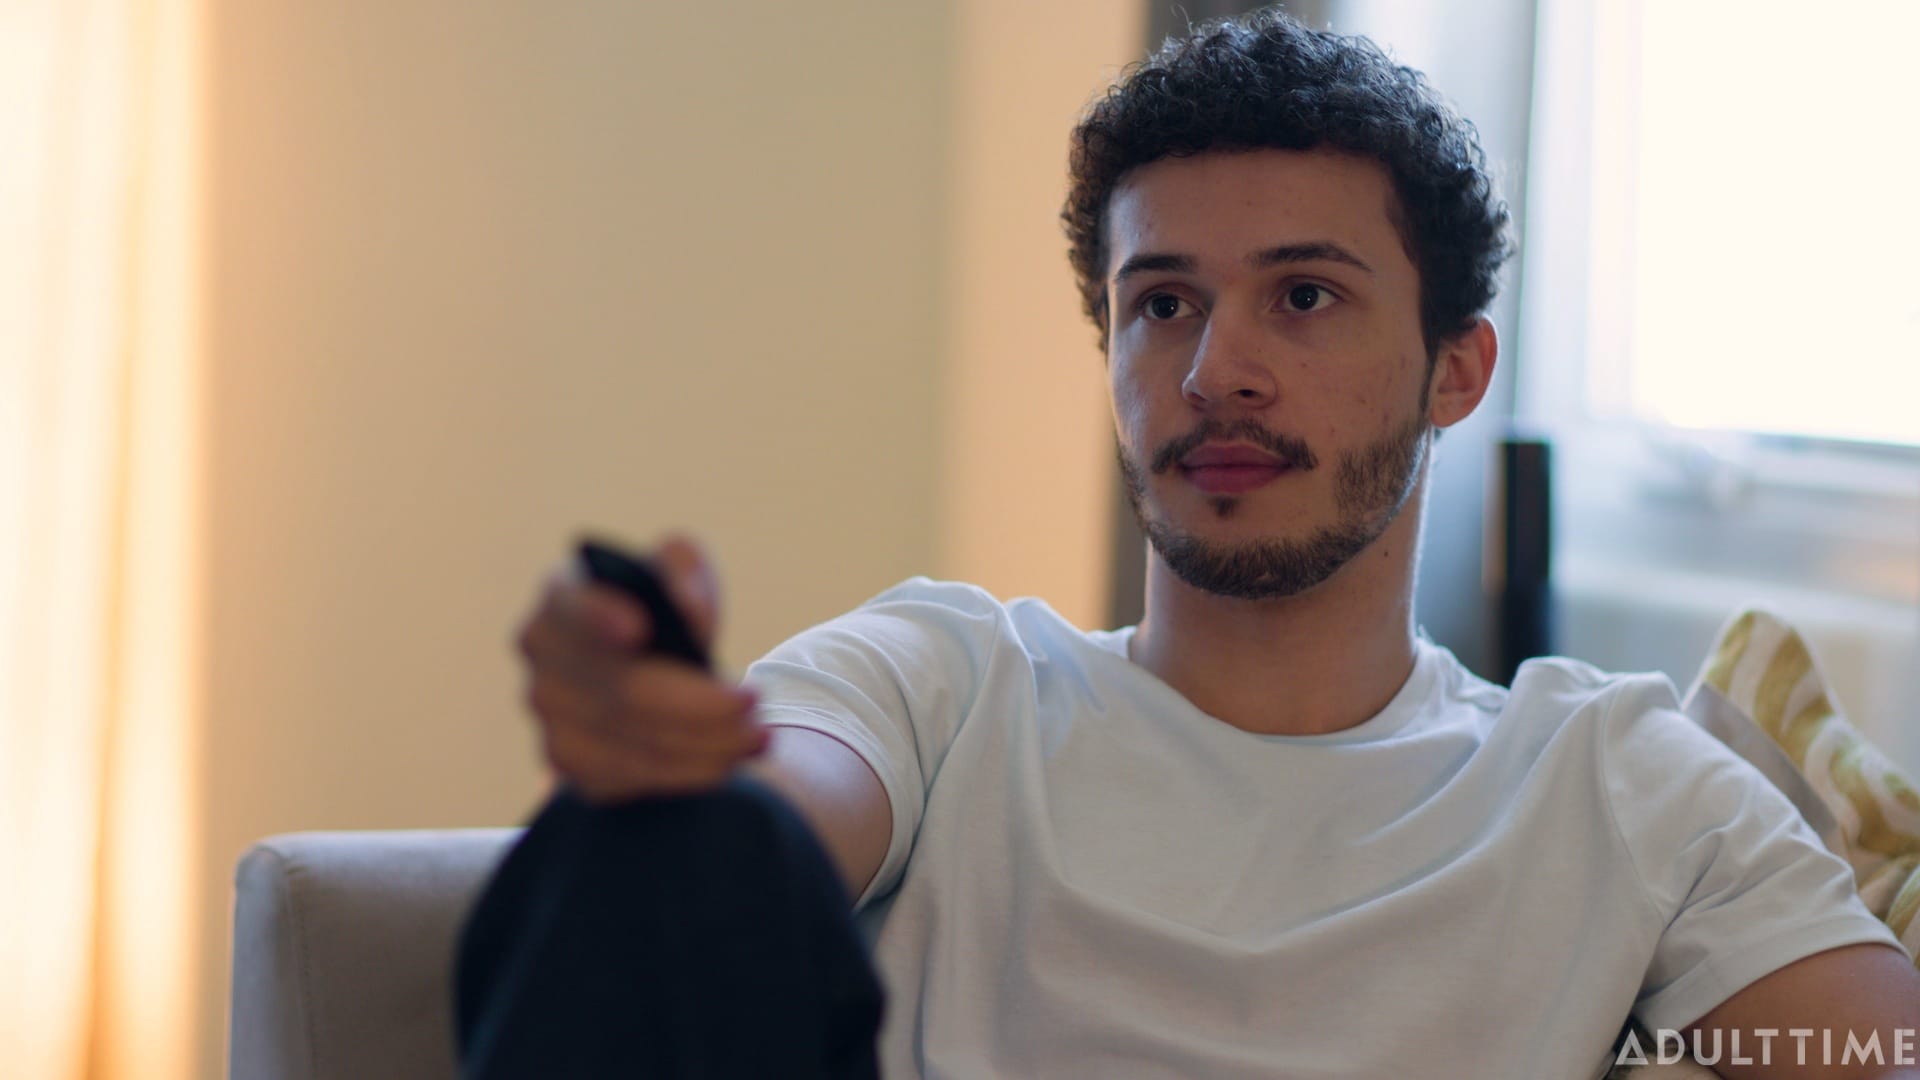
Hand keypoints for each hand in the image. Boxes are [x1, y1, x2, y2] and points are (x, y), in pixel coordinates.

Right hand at [514, 534, 768, 802]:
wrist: (652, 664)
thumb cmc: (665, 609)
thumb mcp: (681, 572)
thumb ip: (683, 572)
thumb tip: (688, 613)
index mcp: (563, 594)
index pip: (572, 606)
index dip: (600, 616)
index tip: (640, 630)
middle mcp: (543, 654)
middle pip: (621, 690)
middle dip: (698, 704)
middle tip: (756, 702)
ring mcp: (550, 712)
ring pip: (631, 741)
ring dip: (704, 745)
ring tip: (757, 735)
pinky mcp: (568, 761)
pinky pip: (631, 776)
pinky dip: (686, 772)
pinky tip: (726, 759)